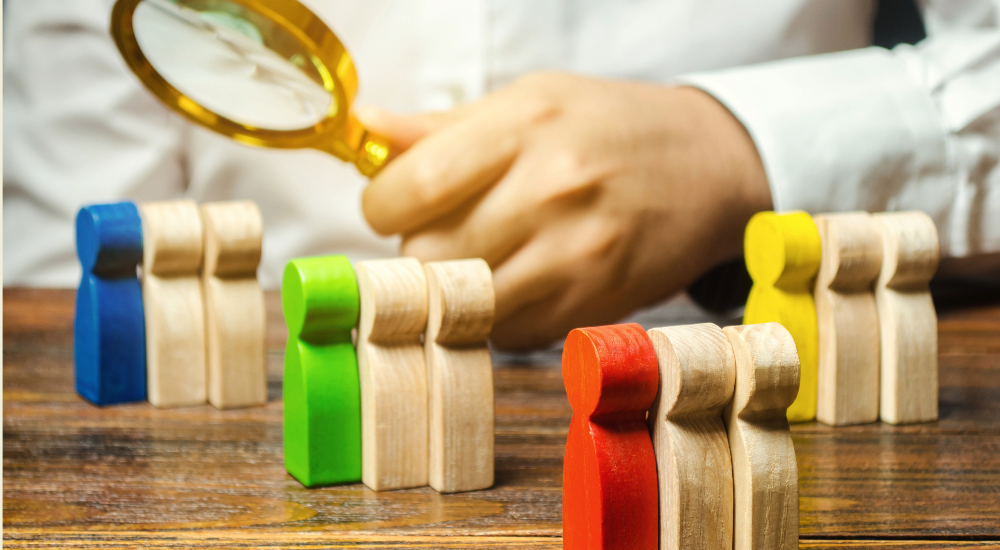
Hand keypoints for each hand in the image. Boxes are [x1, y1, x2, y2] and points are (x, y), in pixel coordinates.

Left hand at [356, 72, 769, 349]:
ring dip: (452, 290)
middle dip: (415, 251)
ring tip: (478, 259)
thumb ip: (443, 125)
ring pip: (462, 303)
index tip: (392, 205)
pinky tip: (517, 283)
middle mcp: (550, 188)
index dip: (381, 205)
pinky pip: (509, 332)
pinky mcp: (595, 302)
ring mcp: (576, 252)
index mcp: (523, 125)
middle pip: (427, 256)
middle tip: (440, 234)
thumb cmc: (611, 126)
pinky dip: (496, 317)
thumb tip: (366, 131)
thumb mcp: (532, 100)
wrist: (710, 166)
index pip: (411, 186)